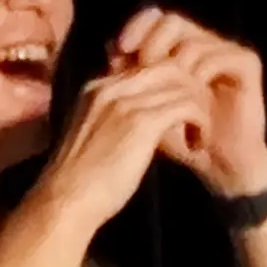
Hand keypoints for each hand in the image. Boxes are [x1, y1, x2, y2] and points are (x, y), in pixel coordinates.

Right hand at [32, 58, 227, 233]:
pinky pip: (186, 106)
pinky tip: (197, 145)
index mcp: (97, 87)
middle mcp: (110, 87)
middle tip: (200, 119)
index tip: (183, 113)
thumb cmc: (79, 182)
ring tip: (200, 133)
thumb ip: (115, 121)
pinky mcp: (140, 122)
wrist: (65, 201)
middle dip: (192, 89)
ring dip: (200, 107)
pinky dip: (200, 123)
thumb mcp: (95, 138)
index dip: (173, 86)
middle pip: (169, 66)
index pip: (148, 66)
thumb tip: (144, 124)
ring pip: (182, 83)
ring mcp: (124, 102)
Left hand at [108, 6, 266, 196]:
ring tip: (170, 99)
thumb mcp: (145, 105)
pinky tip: (192, 101)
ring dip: (175, 70)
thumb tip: (110, 45)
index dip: (136, 27)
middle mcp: (203, 43)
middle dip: (151, 44)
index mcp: (179, 47)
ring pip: (192, 42)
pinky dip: (200, 77)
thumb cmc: (178, 138)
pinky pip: (217, 57)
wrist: (217, 164)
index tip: (119, 48)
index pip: (154, 18)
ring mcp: (226, 51)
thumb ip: (130, 76)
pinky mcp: (247, 64)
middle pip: (171, 21)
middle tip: (143, 69)